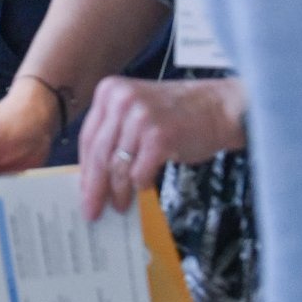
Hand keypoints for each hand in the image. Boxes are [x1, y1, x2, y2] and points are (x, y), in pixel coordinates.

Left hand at [78, 76, 248, 219]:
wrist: (219, 107)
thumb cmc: (178, 115)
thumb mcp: (136, 112)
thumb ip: (114, 134)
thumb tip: (94, 176)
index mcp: (109, 91)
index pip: (88, 138)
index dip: (84, 169)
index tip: (82, 192)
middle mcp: (121, 100)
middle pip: (98, 153)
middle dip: (94, 187)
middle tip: (91, 210)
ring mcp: (141, 117)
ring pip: (118, 165)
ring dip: (118, 192)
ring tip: (120, 206)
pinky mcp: (160, 135)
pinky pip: (139, 171)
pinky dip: (140, 184)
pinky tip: (143, 189)